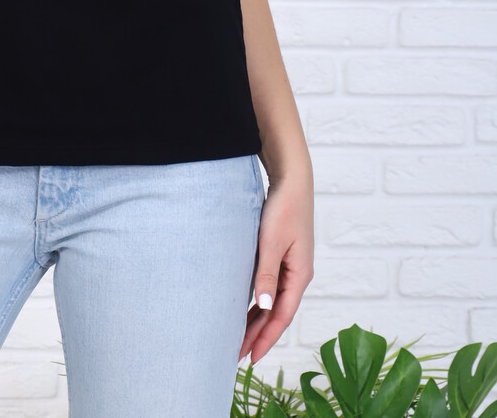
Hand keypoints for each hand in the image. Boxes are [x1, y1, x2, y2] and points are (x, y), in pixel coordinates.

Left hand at [239, 170, 314, 365]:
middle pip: (276, 312)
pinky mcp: (282, 254)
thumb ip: (267, 275)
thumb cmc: (283, 208)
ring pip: (272, 300)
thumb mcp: (272, 242)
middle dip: (258, 334)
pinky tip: (245, 307)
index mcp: (299, 275)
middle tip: (237, 354)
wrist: (291, 179)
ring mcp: (291, 265)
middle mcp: (297, 274)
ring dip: (257, 319)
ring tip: (238, 337)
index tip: (250, 357)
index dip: (266, 338)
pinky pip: (270, 286)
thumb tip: (262, 308)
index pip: (281, 316)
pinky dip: (258, 300)